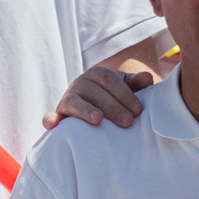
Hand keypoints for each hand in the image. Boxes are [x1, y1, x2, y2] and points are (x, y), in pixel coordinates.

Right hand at [49, 50, 165, 130]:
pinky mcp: (59, 114)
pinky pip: (51, 116)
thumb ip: (136, 84)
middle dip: (112, 107)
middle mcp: (81, 83)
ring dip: (85, 111)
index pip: (110, 81)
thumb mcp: (126, 88)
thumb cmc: (116, 97)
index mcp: (98, 74)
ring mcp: (68, 98)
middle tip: (128, 122)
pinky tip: (53, 124)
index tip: (138, 110)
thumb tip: (148, 79)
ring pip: (75, 102)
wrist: (95, 104)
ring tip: (98, 120)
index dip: (124, 94)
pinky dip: (50, 119)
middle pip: (95, 92)